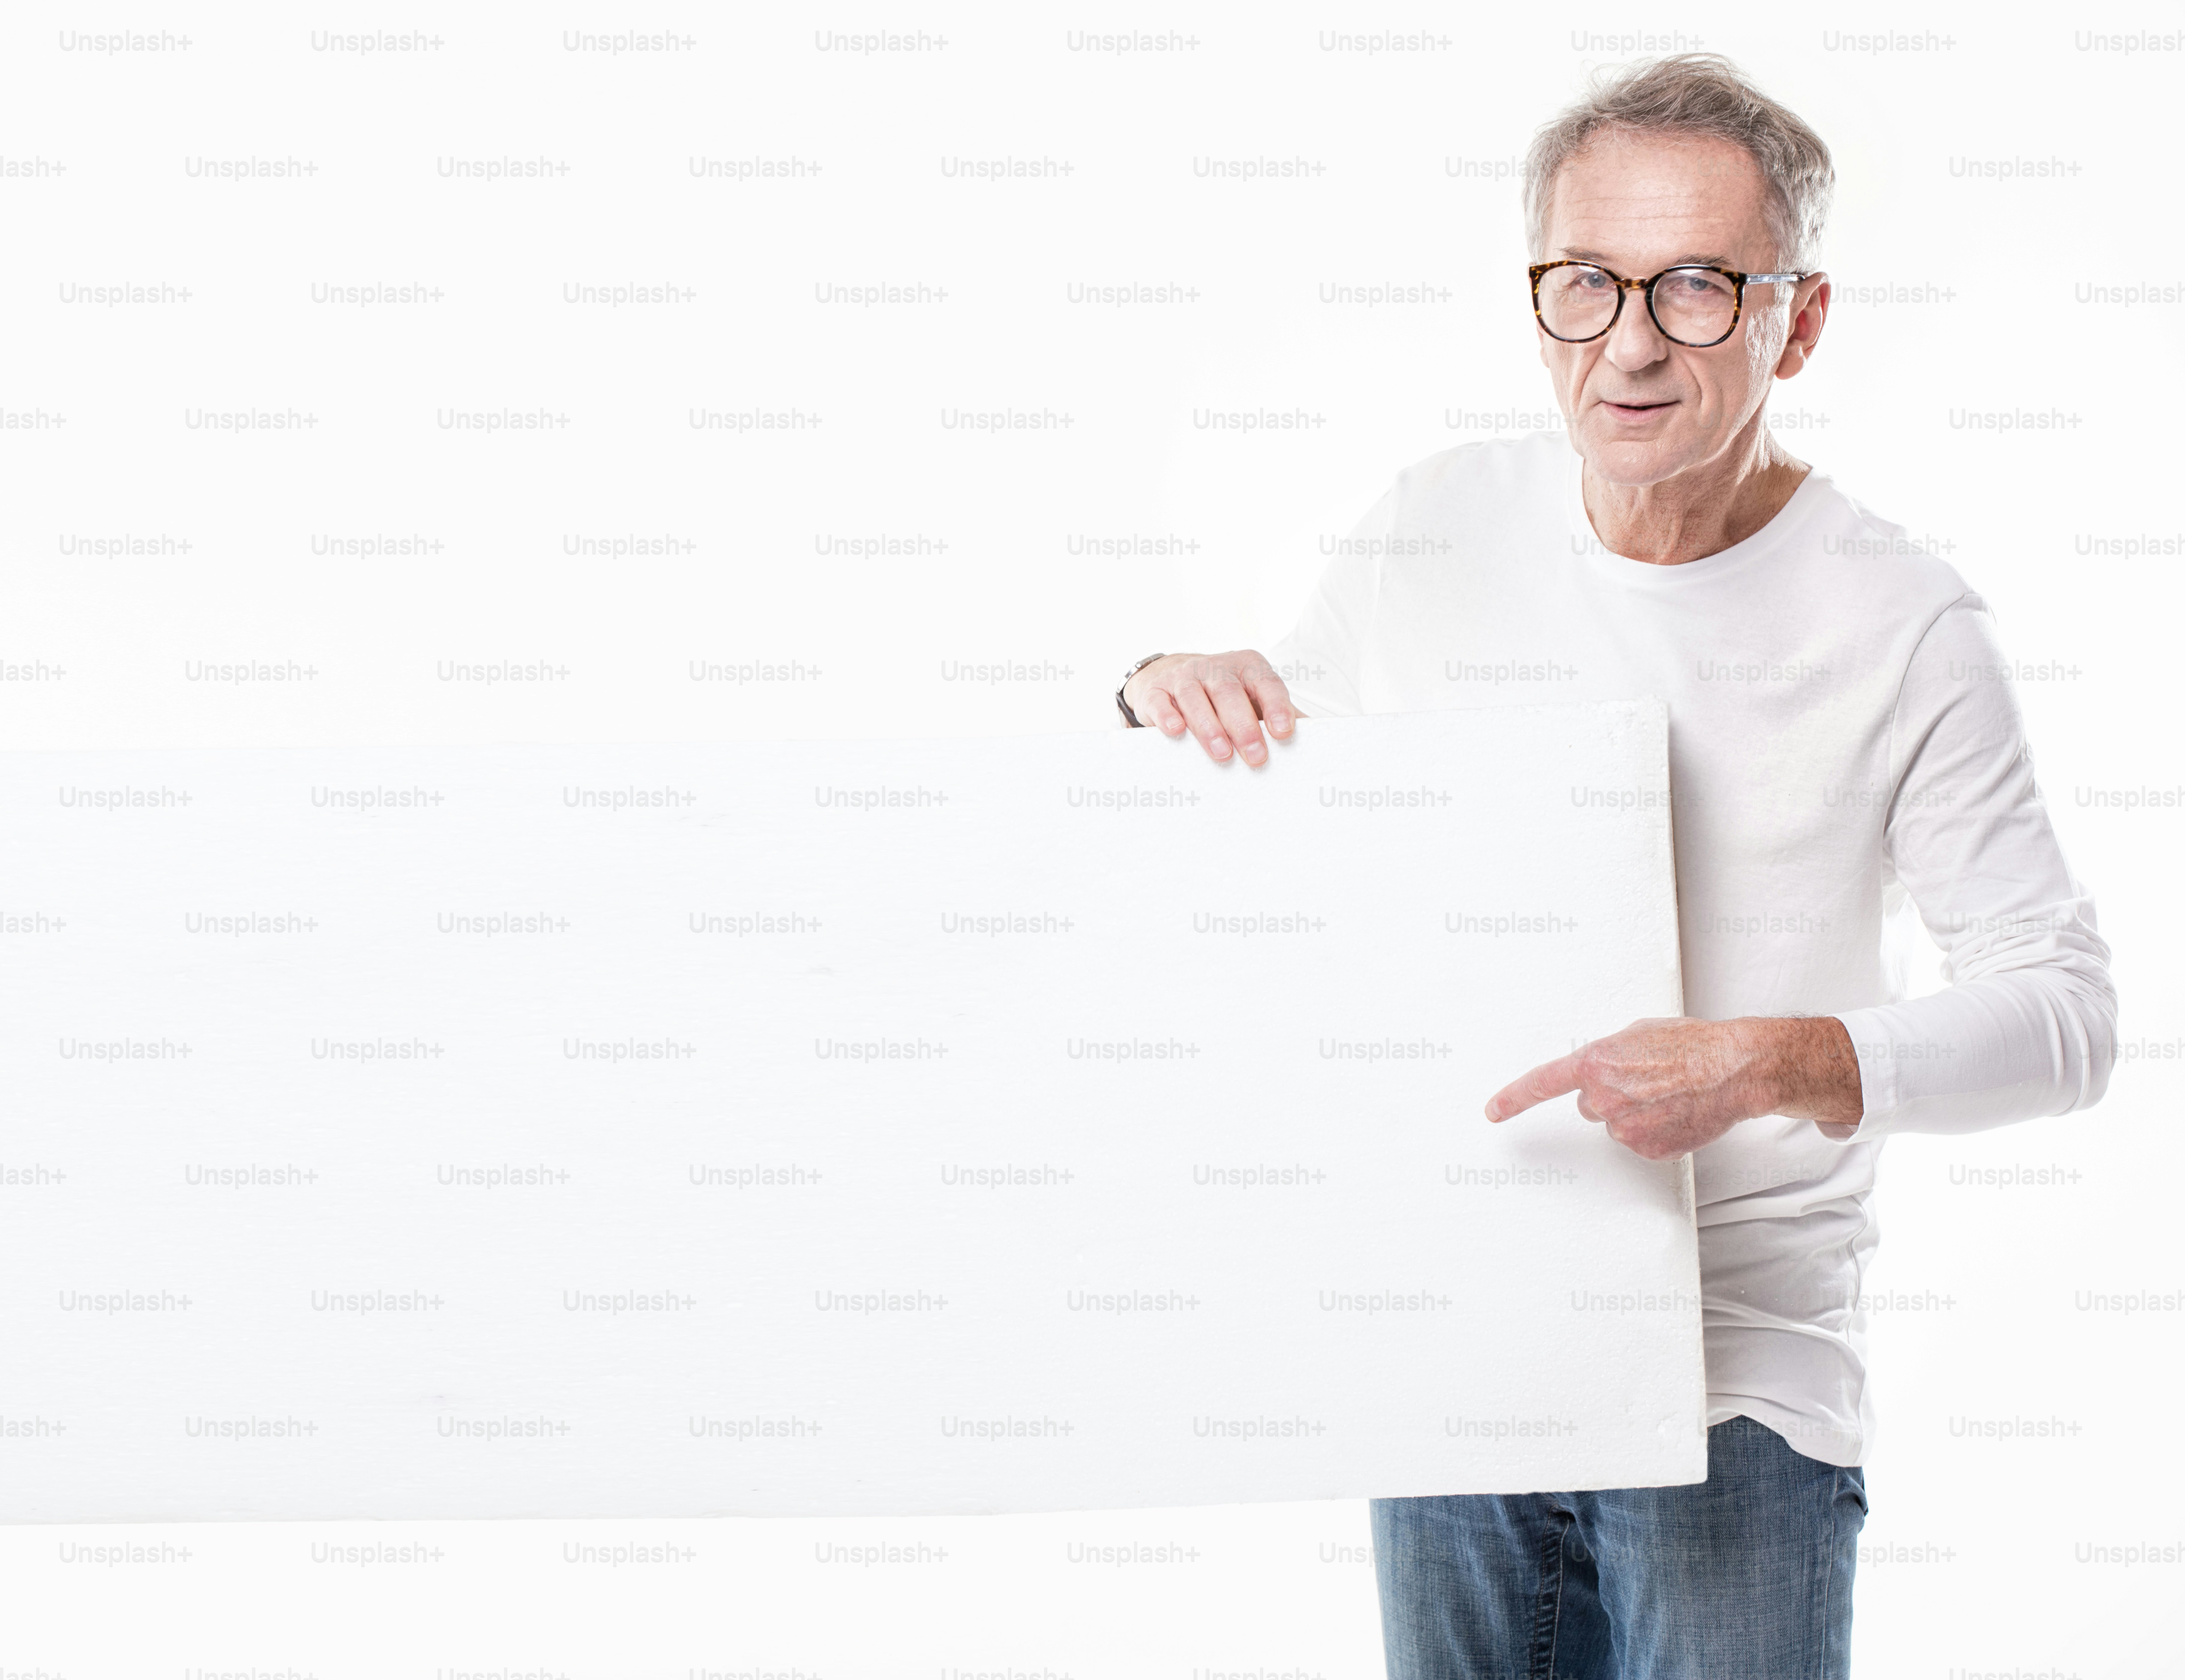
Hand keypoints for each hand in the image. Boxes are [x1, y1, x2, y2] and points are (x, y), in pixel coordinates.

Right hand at [1124, 650, 1299, 766]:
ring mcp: (1185, 677)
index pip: (1267, 684)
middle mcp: (1216, 668)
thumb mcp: (1256, 699)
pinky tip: (1176, 731)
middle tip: (1256, 757)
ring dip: (1209, 727)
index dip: (1277, 707)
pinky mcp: (1157, 690)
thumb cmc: (1226, 697)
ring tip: (1222, 754)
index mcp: (1249, 667)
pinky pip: (1162, 702)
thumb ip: (1283, 716)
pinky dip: (1168, 716)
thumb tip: (1323, 744)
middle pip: (1230, 693)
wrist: (1171, 678)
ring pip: (1196, 698)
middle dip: (1244, 726)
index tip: (1285, 733)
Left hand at [1483, 1016, 1862, 1160]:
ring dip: (1637, 1113)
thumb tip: (1600, 1068)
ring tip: (1670, 1094)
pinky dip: (1656, 1131)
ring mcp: (1625, 1128)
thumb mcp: (1637, 1035)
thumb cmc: (1693, 1045)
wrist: (1734, 1069)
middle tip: (1648, 1082)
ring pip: (1617, 1124)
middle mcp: (1604, 1098)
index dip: (1514, 1098)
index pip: (1541, 1084)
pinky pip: (1640, 1142)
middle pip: (1591, 1105)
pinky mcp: (1648, 1149)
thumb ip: (1608, 1055)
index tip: (1494, 1110)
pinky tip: (1677, 1112)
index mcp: (1596, 1064)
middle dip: (1613, 1095)